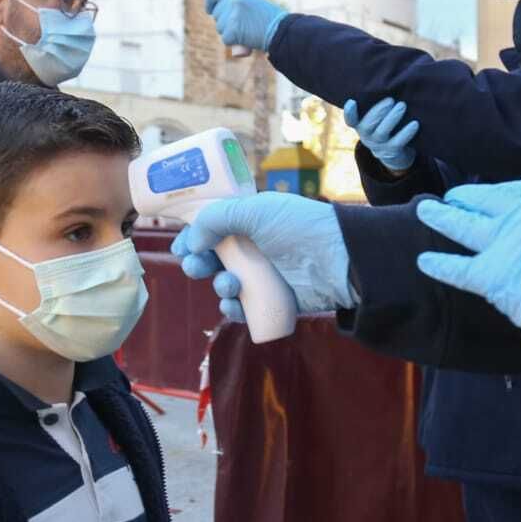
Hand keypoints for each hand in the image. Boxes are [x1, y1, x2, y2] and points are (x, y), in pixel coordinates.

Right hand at [170, 193, 356, 323]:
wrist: (338, 260)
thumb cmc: (299, 228)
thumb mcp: (256, 211)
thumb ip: (216, 218)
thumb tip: (192, 240)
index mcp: (251, 222)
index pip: (213, 230)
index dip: (193, 239)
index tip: (181, 248)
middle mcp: (256, 248)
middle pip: (215, 260)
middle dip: (199, 264)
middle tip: (196, 267)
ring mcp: (265, 275)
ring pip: (227, 285)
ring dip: (219, 286)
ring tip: (230, 285)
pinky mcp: (275, 301)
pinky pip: (245, 309)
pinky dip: (234, 310)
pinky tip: (234, 306)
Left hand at [204, 0, 287, 51]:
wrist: (279, 30)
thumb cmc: (268, 17)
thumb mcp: (252, 0)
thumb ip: (237, 0)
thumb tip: (220, 6)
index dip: (209, 3)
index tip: (209, 9)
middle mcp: (232, 0)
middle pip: (216, 14)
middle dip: (224, 21)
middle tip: (241, 24)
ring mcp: (231, 16)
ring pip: (220, 28)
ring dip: (229, 32)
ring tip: (246, 29)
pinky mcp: (232, 31)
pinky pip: (225, 39)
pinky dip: (233, 42)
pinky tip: (245, 38)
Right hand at [344, 97, 419, 173]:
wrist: (395, 152)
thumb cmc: (386, 124)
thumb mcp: (378, 117)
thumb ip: (378, 104)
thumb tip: (389, 82)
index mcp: (360, 126)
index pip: (350, 120)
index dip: (349, 112)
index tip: (351, 101)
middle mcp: (366, 137)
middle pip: (368, 125)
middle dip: (378, 111)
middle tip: (391, 100)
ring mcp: (378, 146)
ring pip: (382, 133)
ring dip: (392, 118)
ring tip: (402, 105)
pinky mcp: (391, 152)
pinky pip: (398, 142)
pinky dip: (406, 132)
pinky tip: (415, 123)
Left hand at [415, 179, 520, 330]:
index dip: (506, 194)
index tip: (498, 193)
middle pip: (487, 200)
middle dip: (468, 198)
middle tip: (454, 196)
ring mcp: (502, 240)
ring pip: (463, 224)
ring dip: (442, 217)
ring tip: (426, 211)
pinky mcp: (490, 273)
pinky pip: (457, 268)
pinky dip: (439, 265)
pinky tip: (422, 262)